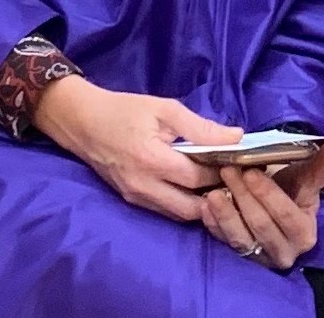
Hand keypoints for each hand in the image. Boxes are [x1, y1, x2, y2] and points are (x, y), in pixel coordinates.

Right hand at [34, 79, 237, 220]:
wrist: (82, 122)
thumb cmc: (124, 110)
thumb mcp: (165, 109)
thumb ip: (201, 127)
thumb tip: (236, 137)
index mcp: (153, 162)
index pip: (200, 179)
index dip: (224, 172)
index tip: (241, 162)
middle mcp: (144, 188)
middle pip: (193, 208)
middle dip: (216, 195)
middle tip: (232, 177)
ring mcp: (137, 198)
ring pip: (180, 214)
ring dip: (201, 204)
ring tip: (216, 182)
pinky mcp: (132, 200)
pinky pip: (165, 210)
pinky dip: (184, 202)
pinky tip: (195, 186)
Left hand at [200, 138, 323, 272]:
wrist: (277, 208)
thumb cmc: (293, 189)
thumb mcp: (308, 175)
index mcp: (305, 233)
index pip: (285, 214)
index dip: (268, 194)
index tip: (251, 171)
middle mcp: (285, 251)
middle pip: (261, 225)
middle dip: (244, 197)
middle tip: (227, 171)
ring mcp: (261, 258)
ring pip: (241, 238)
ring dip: (226, 214)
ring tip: (213, 192)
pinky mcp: (240, 259)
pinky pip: (224, 244)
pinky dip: (214, 226)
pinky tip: (205, 208)